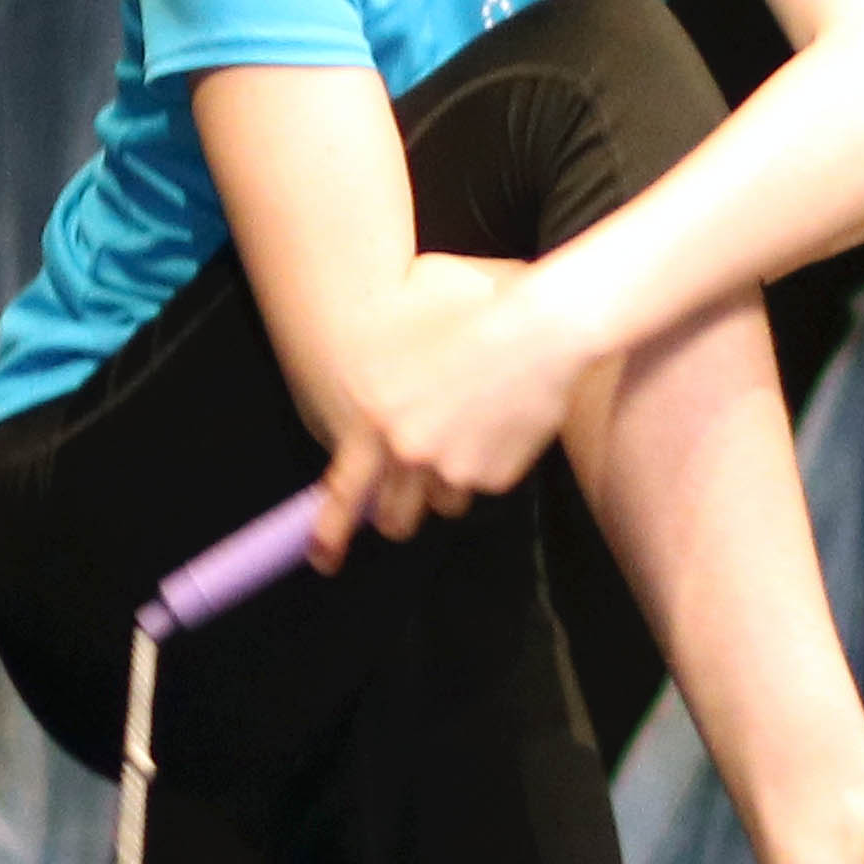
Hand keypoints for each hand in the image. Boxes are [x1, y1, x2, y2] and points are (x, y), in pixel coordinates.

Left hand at [313, 254, 573, 558]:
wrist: (542, 328)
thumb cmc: (473, 306)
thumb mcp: (402, 318)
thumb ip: (375, 357)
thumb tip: (363, 383)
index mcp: (370, 408)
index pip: (340, 487)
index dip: (328, 532)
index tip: (321, 557)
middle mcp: (403, 445)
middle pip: (390, 516)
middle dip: (391, 521)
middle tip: (393, 518)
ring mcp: (449, 465)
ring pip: (440, 505)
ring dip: (444, 488)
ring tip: (462, 444)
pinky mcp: (491, 475)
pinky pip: (481, 487)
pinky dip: (487, 466)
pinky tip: (499, 425)